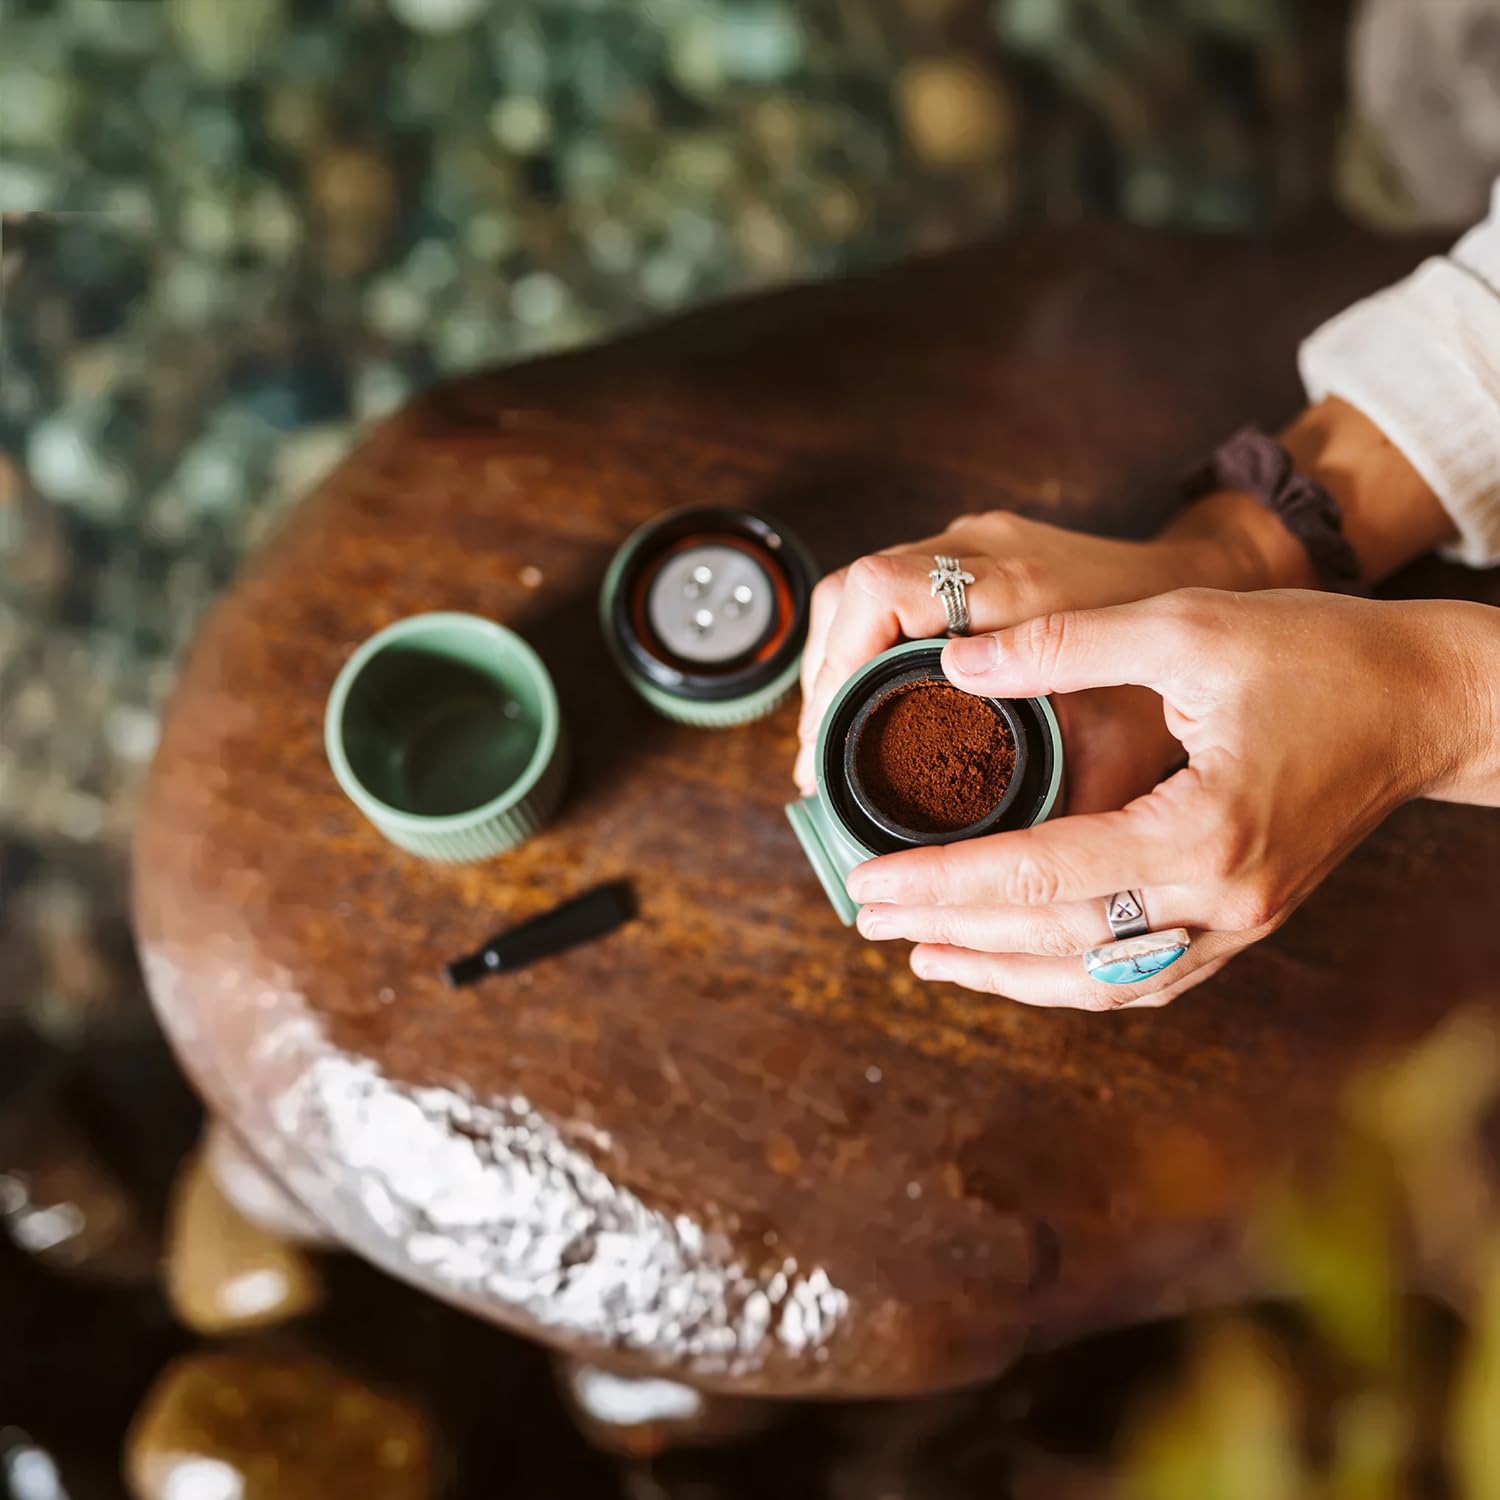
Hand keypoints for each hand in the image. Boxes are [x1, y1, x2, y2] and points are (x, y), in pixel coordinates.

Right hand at [794, 504, 1303, 795]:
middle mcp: (988, 551)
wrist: (1239, 590)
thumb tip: (999, 884)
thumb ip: (1063, 803)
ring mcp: (983, 546)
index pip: (878, 595)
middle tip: (817, 765)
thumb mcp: (1127, 742)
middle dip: (822, 681)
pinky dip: (869, 650)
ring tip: (833, 748)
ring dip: (838, 666)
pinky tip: (874, 710)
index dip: (833, 673)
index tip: (821, 751)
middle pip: (851, 595)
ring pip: (863, 592)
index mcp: (1017, 587)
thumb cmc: (1200, 669)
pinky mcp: (986, 558)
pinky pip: (895, 594)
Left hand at [848, 589, 1491, 1009]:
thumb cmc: (1320, 654)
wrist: (1427, 699)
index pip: (1038, 875)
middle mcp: (1220, 900)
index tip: (868, 879)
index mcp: (1200, 832)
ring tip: (928, 956)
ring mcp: (1240, 924)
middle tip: (868, 918)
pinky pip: (1144, 973)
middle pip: (1059, 942)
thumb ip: (1064, 646)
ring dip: (1008, 974)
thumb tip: (955, 664)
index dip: (942, 880)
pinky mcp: (1248, 921)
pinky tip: (1023, 963)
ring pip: (1101, 980)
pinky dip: (1074, 977)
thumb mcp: (1187, 627)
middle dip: (956, 933)